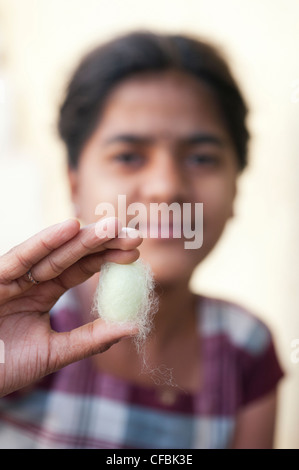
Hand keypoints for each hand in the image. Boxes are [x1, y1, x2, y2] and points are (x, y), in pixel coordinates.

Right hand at [0, 217, 141, 396]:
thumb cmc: (2, 367)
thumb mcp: (53, 353)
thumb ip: (90, 339)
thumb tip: (133, 326)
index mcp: (44, 293)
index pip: (81, 269)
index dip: (108, 258)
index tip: (136, 252)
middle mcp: (30, 279)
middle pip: (72, 255)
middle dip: (103, 243)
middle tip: (135, 235)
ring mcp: (13, 276)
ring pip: (52, 253)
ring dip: (82, 238)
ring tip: (112, 227)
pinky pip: (21, 257)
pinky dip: (44, 242)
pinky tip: (71, 227)